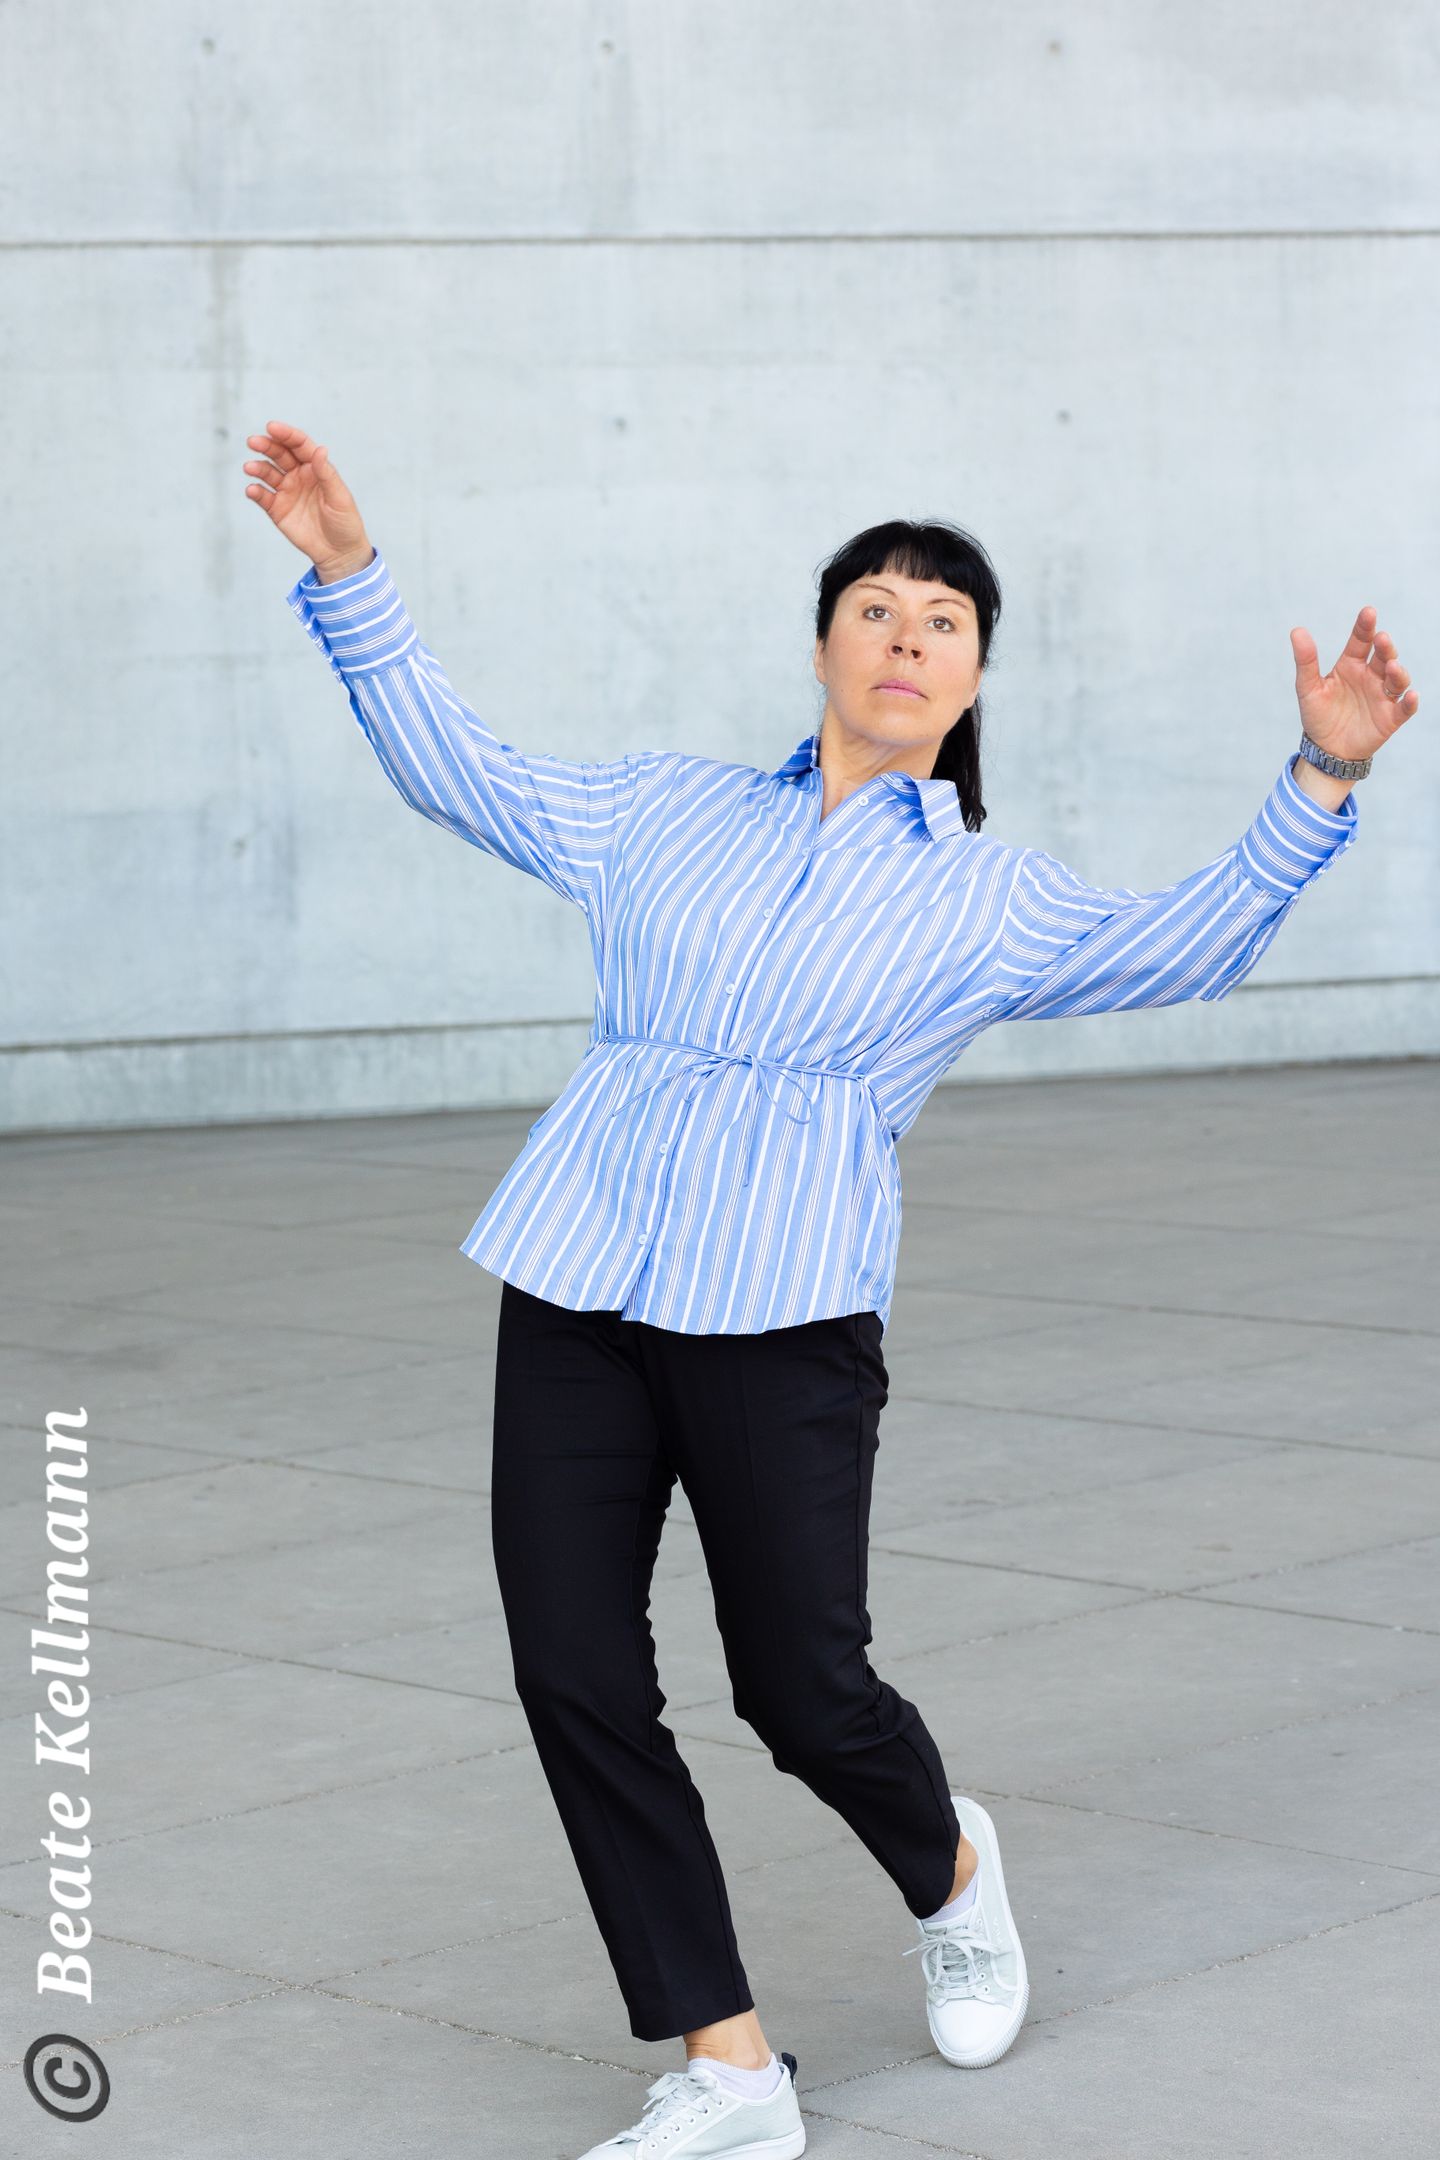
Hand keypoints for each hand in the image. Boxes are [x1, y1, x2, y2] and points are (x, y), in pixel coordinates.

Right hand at [242, 420, 370, 570]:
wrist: (339, 553)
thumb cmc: (345, 523)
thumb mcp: (340, 497)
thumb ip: (326, 474)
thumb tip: (319, 449)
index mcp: (315, 468)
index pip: (299, 445)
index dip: (286, 434)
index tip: (272, 427)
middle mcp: (298, 475)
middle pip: (279, 454)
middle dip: (266, 446)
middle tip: (253, 442)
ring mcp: (286, 491)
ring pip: (268, 473)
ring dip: (258, 468)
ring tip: (250, 468)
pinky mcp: (277, 509)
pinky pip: (263, 496)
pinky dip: (255, 491)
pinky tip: (252, 490)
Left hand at [1290, 607, 1418, 762]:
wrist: (1326, 749)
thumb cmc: (1318, 715)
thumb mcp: (1307, 688)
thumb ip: (1306, 661)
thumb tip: (1297, 631)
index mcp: (1351, 665)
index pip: (1361, 641)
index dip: (1365, 627)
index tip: (1368, 612)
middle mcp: (1370, 676)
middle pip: (1383, 656)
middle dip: (1385, 647)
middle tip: (1381, 638)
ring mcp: (1382, 696)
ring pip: (1397, 679)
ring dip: (1397, 672)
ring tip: (1391, 667)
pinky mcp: (1390, 718)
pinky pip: (1404, 708)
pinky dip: (1410, 702)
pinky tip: (1411, 696)